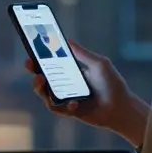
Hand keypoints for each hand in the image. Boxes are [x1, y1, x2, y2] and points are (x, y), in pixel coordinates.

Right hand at [26, 41, 149, 148]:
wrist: (122, 107)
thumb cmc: (113, 84)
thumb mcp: (99, 64)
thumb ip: (82, 53)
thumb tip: (67, 40)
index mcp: (72, 71)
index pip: (52, 63)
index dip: (40, 57)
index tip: (32, 50)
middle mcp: (66, 84)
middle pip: (44, 78)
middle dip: (34, 71)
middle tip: (29, 64)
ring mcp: (66, 98)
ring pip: (45, 94)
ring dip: (39, 87)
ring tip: (40, 80)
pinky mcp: (69, 111)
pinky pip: (58, 109)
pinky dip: (62, 105)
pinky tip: (74, 103)